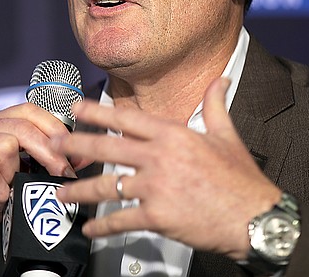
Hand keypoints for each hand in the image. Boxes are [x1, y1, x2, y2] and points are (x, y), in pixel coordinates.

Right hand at [0, 103, 91, 269]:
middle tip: (64, 174)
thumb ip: (41, 162)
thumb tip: (80, 156)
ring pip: (6, 147)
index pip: (28, 111)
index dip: (55, 129)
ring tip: (7, 190)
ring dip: (14, 174)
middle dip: (49, 152)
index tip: (75, 153)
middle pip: (21, 127)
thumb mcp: (19, 176)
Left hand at [52, 77, 281, 260]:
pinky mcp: (156, 216)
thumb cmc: (241, 179)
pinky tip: (89, 228)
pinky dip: (102, 225)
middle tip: (53, 145)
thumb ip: (216, 104)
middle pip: (107, 147)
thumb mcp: (227, 135)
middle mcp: (159, 157)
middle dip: (75, 145)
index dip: (97, 111)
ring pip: (107, 185)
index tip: (76, 108)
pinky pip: (121, 219)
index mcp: (173, 135)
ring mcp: (156, 186)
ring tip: (61, 193)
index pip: (126, 118)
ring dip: (80, 190)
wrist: (254, 218)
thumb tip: (221, 79)